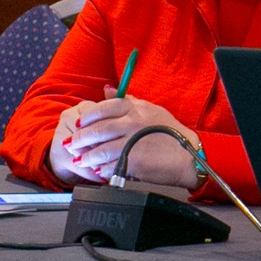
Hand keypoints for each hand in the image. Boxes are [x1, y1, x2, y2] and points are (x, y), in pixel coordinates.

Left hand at [51, 96, 199, 189]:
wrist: (189, 155)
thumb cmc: (171, 131)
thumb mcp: (150, 108)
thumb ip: (126, 99)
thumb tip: (106, 90)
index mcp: (133, 108)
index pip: (102, 108)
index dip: (87, 117)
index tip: (78, 123)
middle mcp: (131, 123)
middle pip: (97, 130)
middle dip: (80, 138)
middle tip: (70, 143)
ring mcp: (132, 143)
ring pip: (100, 150)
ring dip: (87, 156)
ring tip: (80, 160)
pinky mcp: (134, 162)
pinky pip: (111, 166)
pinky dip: (101, 169)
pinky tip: (97, 170)